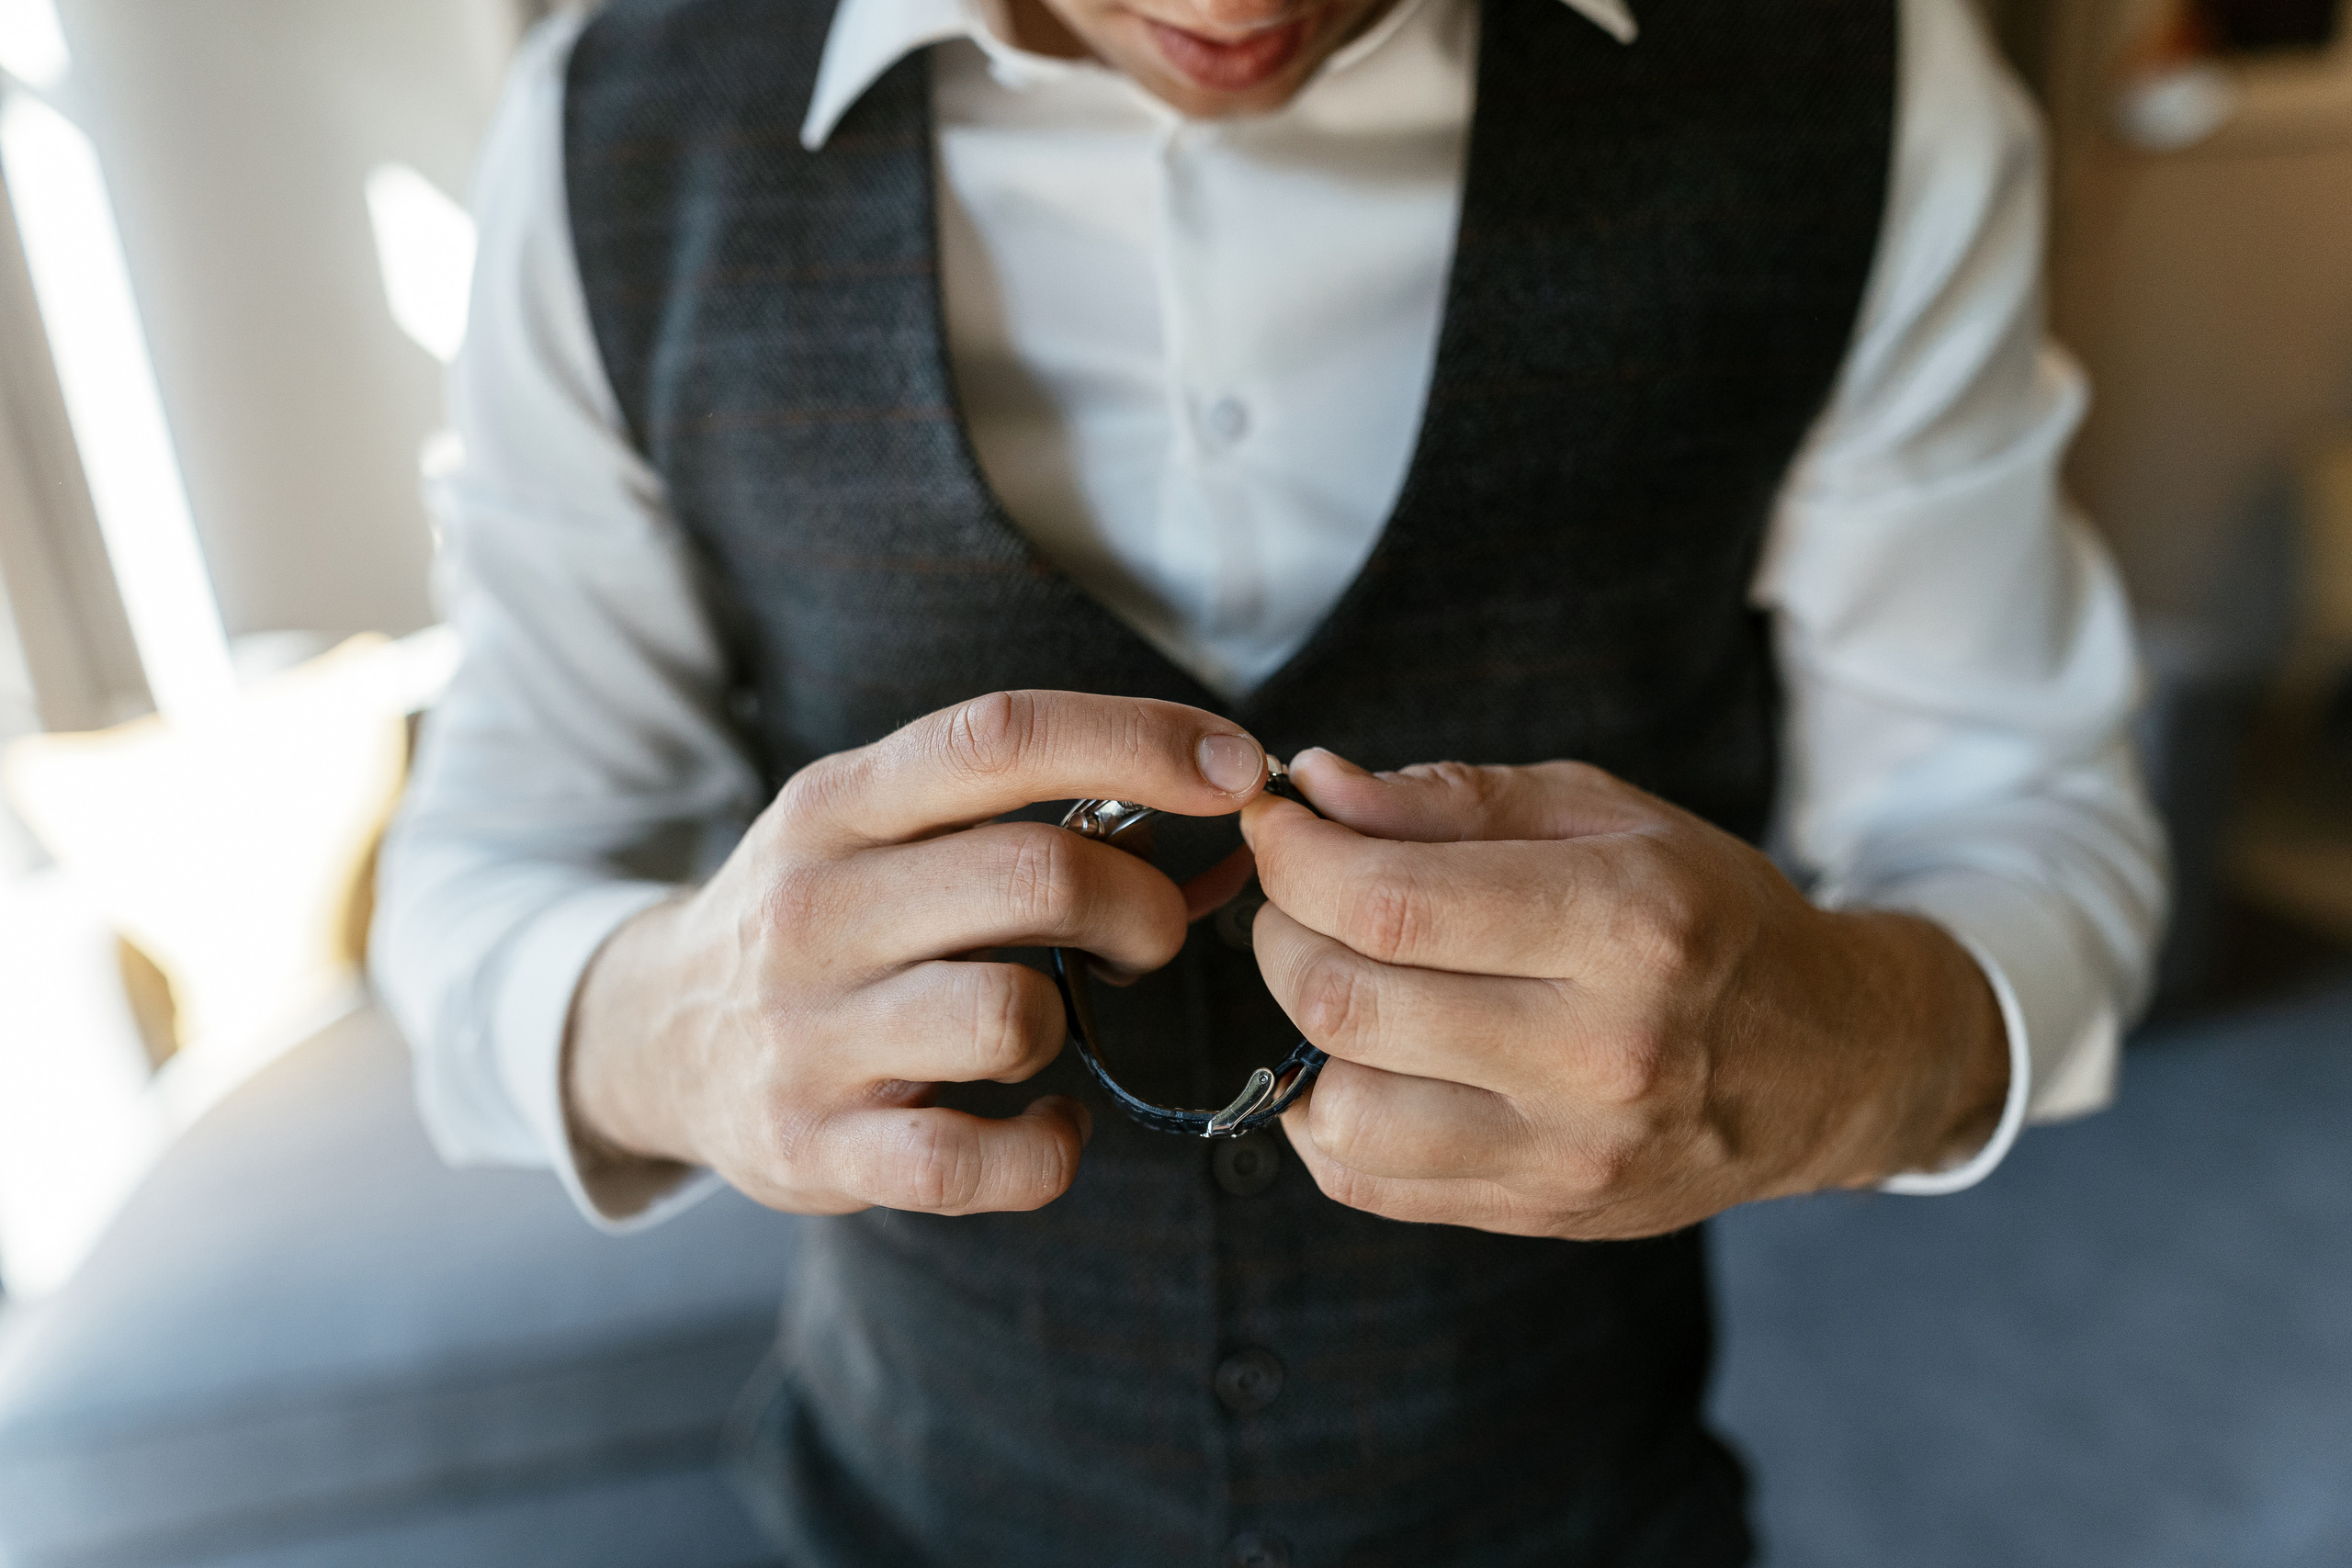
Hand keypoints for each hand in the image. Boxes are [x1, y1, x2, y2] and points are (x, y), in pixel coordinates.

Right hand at [566, 690, 1267, 1216]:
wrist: (651, 1037)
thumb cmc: (820, 921)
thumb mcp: (882, 834)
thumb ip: (1030, 822)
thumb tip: (1228, 842)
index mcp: (839, 804)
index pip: (1000, 735)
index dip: (1138, 740)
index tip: (1239, 768)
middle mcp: (814, 906)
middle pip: (1036, 875)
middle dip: (1137, 905)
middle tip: (1147, 938)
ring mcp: (806, 1034)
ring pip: (1014, 1016)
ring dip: (1076, 1025)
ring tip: (1056, 1027)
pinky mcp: (814, 1148)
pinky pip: (976, 1162)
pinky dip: (1046, 1151)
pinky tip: (1045, 1126)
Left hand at [1240, 752, 2010, 1239]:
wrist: (1834, 1061)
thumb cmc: (1709, 914)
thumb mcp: (1606, 815)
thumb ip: (1453, 799)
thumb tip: (1315, 789)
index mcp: (1623, 924)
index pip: (1387, 901)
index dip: (1294, 857)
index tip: (1277, 825)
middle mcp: (1598, 1052)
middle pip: (1344, 1001)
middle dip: (1281, 931)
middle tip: (1301, 895)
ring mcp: (1570, 1152)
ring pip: (1340, 1107)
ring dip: (1299, 1028)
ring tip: (1338, 976)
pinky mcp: (1542, 1212)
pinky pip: (1367, 1181)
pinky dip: (1328, 1114)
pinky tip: (1366, 1058)